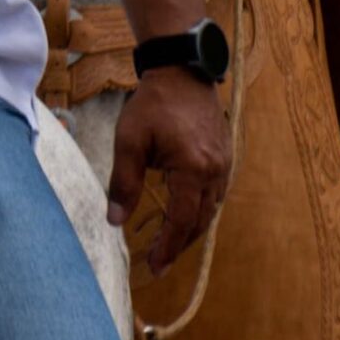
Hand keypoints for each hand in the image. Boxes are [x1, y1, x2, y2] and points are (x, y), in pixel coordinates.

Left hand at [108, 70, 231, 275]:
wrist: (182, 72)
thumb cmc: (153, 104)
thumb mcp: (129, 142)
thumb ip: (123, 183)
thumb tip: (115, 221)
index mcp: (193, 169)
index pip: (181, 221)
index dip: (168, 247)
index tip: (155, 267)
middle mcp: (215, 171)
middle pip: (199, 221)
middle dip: (179, 245)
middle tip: (160, 264)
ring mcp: (224, 164)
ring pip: (210, 210)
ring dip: (190, 230)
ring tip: (169, 245)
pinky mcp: (225, 157)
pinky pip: (216, 195)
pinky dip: (200, 211)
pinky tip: (185, 216)